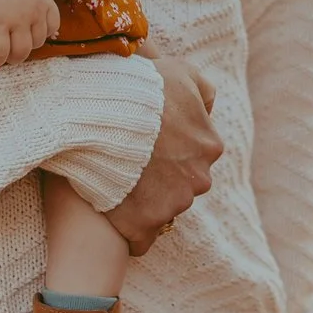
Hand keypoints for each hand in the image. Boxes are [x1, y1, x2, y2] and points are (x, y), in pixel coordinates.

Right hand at [0, 0, 60, 67]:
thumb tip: (36, 4)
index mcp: (44, 0)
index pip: (53, 26)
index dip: (43, 34)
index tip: (32, 35)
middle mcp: (34, 13)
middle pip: (38, 41)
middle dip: (28, 47)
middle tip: (16, 48)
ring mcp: (16, 20)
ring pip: (21, 51)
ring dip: (14, 58)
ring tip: (6, 58)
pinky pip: (0, 52)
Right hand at [103, 58, 221, 255]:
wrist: (103, 114)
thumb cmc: (142, 89)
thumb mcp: (182, 73)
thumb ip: (203, 90)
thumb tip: (207, 109)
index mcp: (209, 146)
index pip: (194, 154)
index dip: (168, 148)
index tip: (146, 142)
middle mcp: (198, 180)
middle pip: (180, 185)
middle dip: (160, 178)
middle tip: (129, 161)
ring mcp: (171, 206)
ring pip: (161, 209)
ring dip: (142, 201)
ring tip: (116, 183)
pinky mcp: (143, 226)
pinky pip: (140, 239)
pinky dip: (129, 230)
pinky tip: (114, 215)